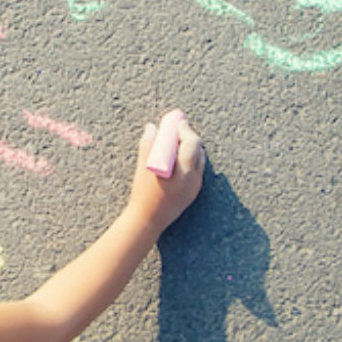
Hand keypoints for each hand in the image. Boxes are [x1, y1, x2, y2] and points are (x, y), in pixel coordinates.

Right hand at [125, 114, 204, 234]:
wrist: (147, 220)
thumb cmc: (143, 194)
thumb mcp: (143, 168)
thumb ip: (148, 145)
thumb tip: (152, 127)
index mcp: (183, 173)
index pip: (191, 144)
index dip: (184, 130)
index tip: (177, 122)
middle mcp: (193, 179)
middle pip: (198, 150)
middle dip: (188, 137)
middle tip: (177, 129)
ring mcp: (195, 186)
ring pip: (198, 159)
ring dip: (190, 147)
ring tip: (176, 142)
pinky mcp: (193, 192)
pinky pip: (195, 169)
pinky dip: (188, 159)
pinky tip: (177, 157)